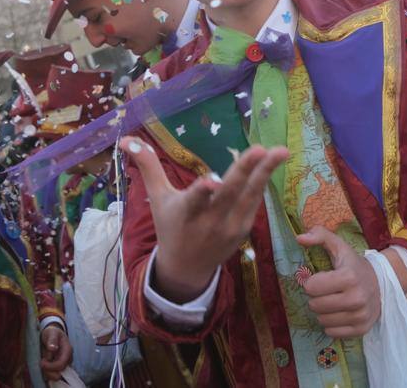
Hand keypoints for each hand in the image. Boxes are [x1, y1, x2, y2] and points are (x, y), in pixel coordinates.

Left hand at [39, 324, 71, 380]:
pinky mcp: (58, 367)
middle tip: (41, 362)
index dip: (51, 366)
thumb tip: (53, 348)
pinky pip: (53, 375)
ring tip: (42, 363)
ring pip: (56, 376)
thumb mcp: (52, 333)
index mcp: (67, 350)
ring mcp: (63, 364)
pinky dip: (47, 373)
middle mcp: (67, 359)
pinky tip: (43, 366)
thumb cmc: (52, 332)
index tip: (42, 362)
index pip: (61, 364)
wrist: (51, 334)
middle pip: (59, 373)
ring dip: (47, 373)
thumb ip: (52, 340)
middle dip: (48, 371)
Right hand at [120, 136, 287, 302]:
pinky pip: (254, 202)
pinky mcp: (244, 230)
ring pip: (249, 197)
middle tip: (260, 149)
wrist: (187, 268)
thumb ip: (147, 166)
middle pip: (228, 194)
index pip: (193, 201)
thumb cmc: (170, 226)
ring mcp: (230, 227)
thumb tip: (126, 138)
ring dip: (266, 173)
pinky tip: (273, 162)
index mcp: (184, 214)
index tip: (211, 182)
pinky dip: (263, 183)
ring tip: (281, 151)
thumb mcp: (157, 198)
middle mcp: (209, 222)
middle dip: (244, 171)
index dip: (202, 191)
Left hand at [296, 226, 380, 338]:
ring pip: (322, 321)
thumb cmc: (354, 265)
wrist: (382, 283)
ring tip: (332, 302)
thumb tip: (299, 238)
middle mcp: (356, 298)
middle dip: (315, 298)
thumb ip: (319, 236)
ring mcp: (360, 316)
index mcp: (349, 277)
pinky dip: (331, 324)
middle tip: (325, 292)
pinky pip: (332, 333)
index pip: (312, 287)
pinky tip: (338, 313)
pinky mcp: (361, 330)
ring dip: (322, 312)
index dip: (311, 283)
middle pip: (315, 306)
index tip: (319, 279)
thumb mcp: (339, 246)